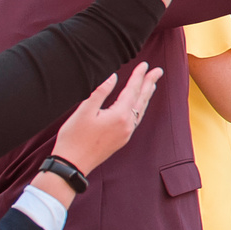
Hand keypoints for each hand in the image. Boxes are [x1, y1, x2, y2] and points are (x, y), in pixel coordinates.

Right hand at [51, 65, 162, 180]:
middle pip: (142, 99)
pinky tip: (138, 106)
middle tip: (158, 71)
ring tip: (152, 85)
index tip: (145, 64)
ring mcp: (126, 134)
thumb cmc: (73, 138)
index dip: (138, 76)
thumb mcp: (84, 111)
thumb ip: (100, 92)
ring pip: (140, 110)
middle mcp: (127, 125)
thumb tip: (113, 77)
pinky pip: (136, 119)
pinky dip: (140, 108)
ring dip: (146, 96)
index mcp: (119, 116)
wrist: (72, 165)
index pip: (132, 90)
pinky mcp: (121, 140)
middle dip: (150, 83)